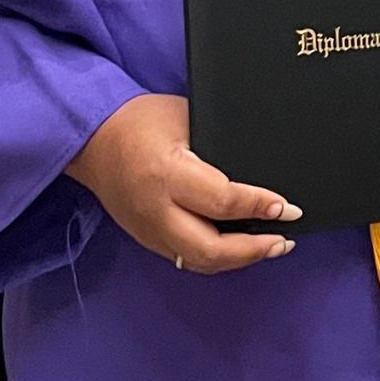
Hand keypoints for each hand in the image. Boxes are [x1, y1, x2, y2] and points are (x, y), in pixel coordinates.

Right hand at [67, 94, 302, 273]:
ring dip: (239, 259)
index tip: (287, 207)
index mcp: (167, 173)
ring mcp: (148, 230)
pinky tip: (240, 249)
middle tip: (284, 239)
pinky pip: (186, 258)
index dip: (259, 206)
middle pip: (210, 249)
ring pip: (199, 261)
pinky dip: (218, 257)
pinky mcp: (146, 238)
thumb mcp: (186, 118)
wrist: (91, 139)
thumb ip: (219, 147)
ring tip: (272, 247)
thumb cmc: (141, 120)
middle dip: (253, 250)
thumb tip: (262, 167)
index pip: (222, 200)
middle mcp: (157, 209)